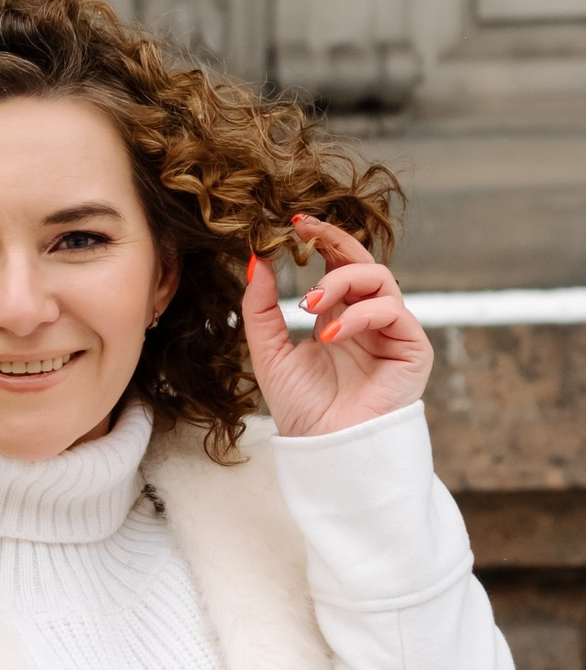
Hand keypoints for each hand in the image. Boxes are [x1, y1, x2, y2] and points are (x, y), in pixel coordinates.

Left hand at [242, 215, 432, 437]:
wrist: (325, 448)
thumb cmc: (302, 407)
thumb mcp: (269, 351)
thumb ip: (261, 308)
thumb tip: (256, 260)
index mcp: (340, 315)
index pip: (338, 263)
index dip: (321, 238)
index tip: (293, 221)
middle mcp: (369, 318)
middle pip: (363, 261)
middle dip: (334, 241)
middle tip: (303, 233)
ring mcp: (393, 331)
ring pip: (380, 279)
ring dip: (341, 282)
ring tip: (310, 306)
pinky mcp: (413, 348)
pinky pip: (393, 312)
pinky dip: (360, 316)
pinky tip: (330, 335)